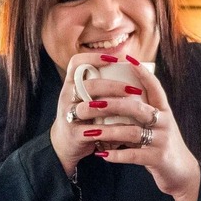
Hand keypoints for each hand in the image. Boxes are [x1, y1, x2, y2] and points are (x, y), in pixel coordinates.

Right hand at [51, 53, 127, 177]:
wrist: (64, 143)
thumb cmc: (84, 116)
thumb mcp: (87, 97)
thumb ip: (102, 86)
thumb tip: (136, 71)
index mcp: (71, 84)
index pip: (76, 63)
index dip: (94, 57)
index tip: (115, 58)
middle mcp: (67, 96)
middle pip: (87, 85)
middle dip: (112, 86)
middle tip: (133, 88)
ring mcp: (68, 115)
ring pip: (87, 108)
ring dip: (110, 106)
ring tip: (129, 107)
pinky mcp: (73, 133)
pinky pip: (91, 130)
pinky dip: (109, 130)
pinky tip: (124, 129)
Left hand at [86, 56, 200, 200]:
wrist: (182, 173)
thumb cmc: (162, 144)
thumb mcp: (157, 124)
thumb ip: (142, 110)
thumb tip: (117, 94)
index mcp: (163, 110)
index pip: (154, 86)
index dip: (142, 72)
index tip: (127, 59)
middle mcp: (164, 122)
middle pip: (137, 108)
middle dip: (112, 105)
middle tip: (90, 105)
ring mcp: (162, 140)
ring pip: (132, 132)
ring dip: (108, 132)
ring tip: (90, 132)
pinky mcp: (158, 158)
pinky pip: (133, 155)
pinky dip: (116, 155)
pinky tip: (101, 154)